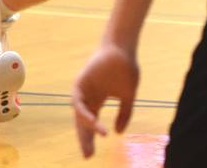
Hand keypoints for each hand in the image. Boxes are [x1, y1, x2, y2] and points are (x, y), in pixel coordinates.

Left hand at [72, 44, 139, 158]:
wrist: (122, 50)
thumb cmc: (126, 69)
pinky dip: (84, 114)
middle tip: (87, 156)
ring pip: (79, 114)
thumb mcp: (128, 97)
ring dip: (84, 129)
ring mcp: (83, 89)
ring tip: (92, 144)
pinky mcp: (80, 83)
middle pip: (82, 121)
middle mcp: (88, 96)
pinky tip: (93, 124)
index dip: (91, 137)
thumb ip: (124, 114)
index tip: (92, 155)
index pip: (91, 122)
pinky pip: (78, 102)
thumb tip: (118, 133)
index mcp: (97, 99)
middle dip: (84, 139)